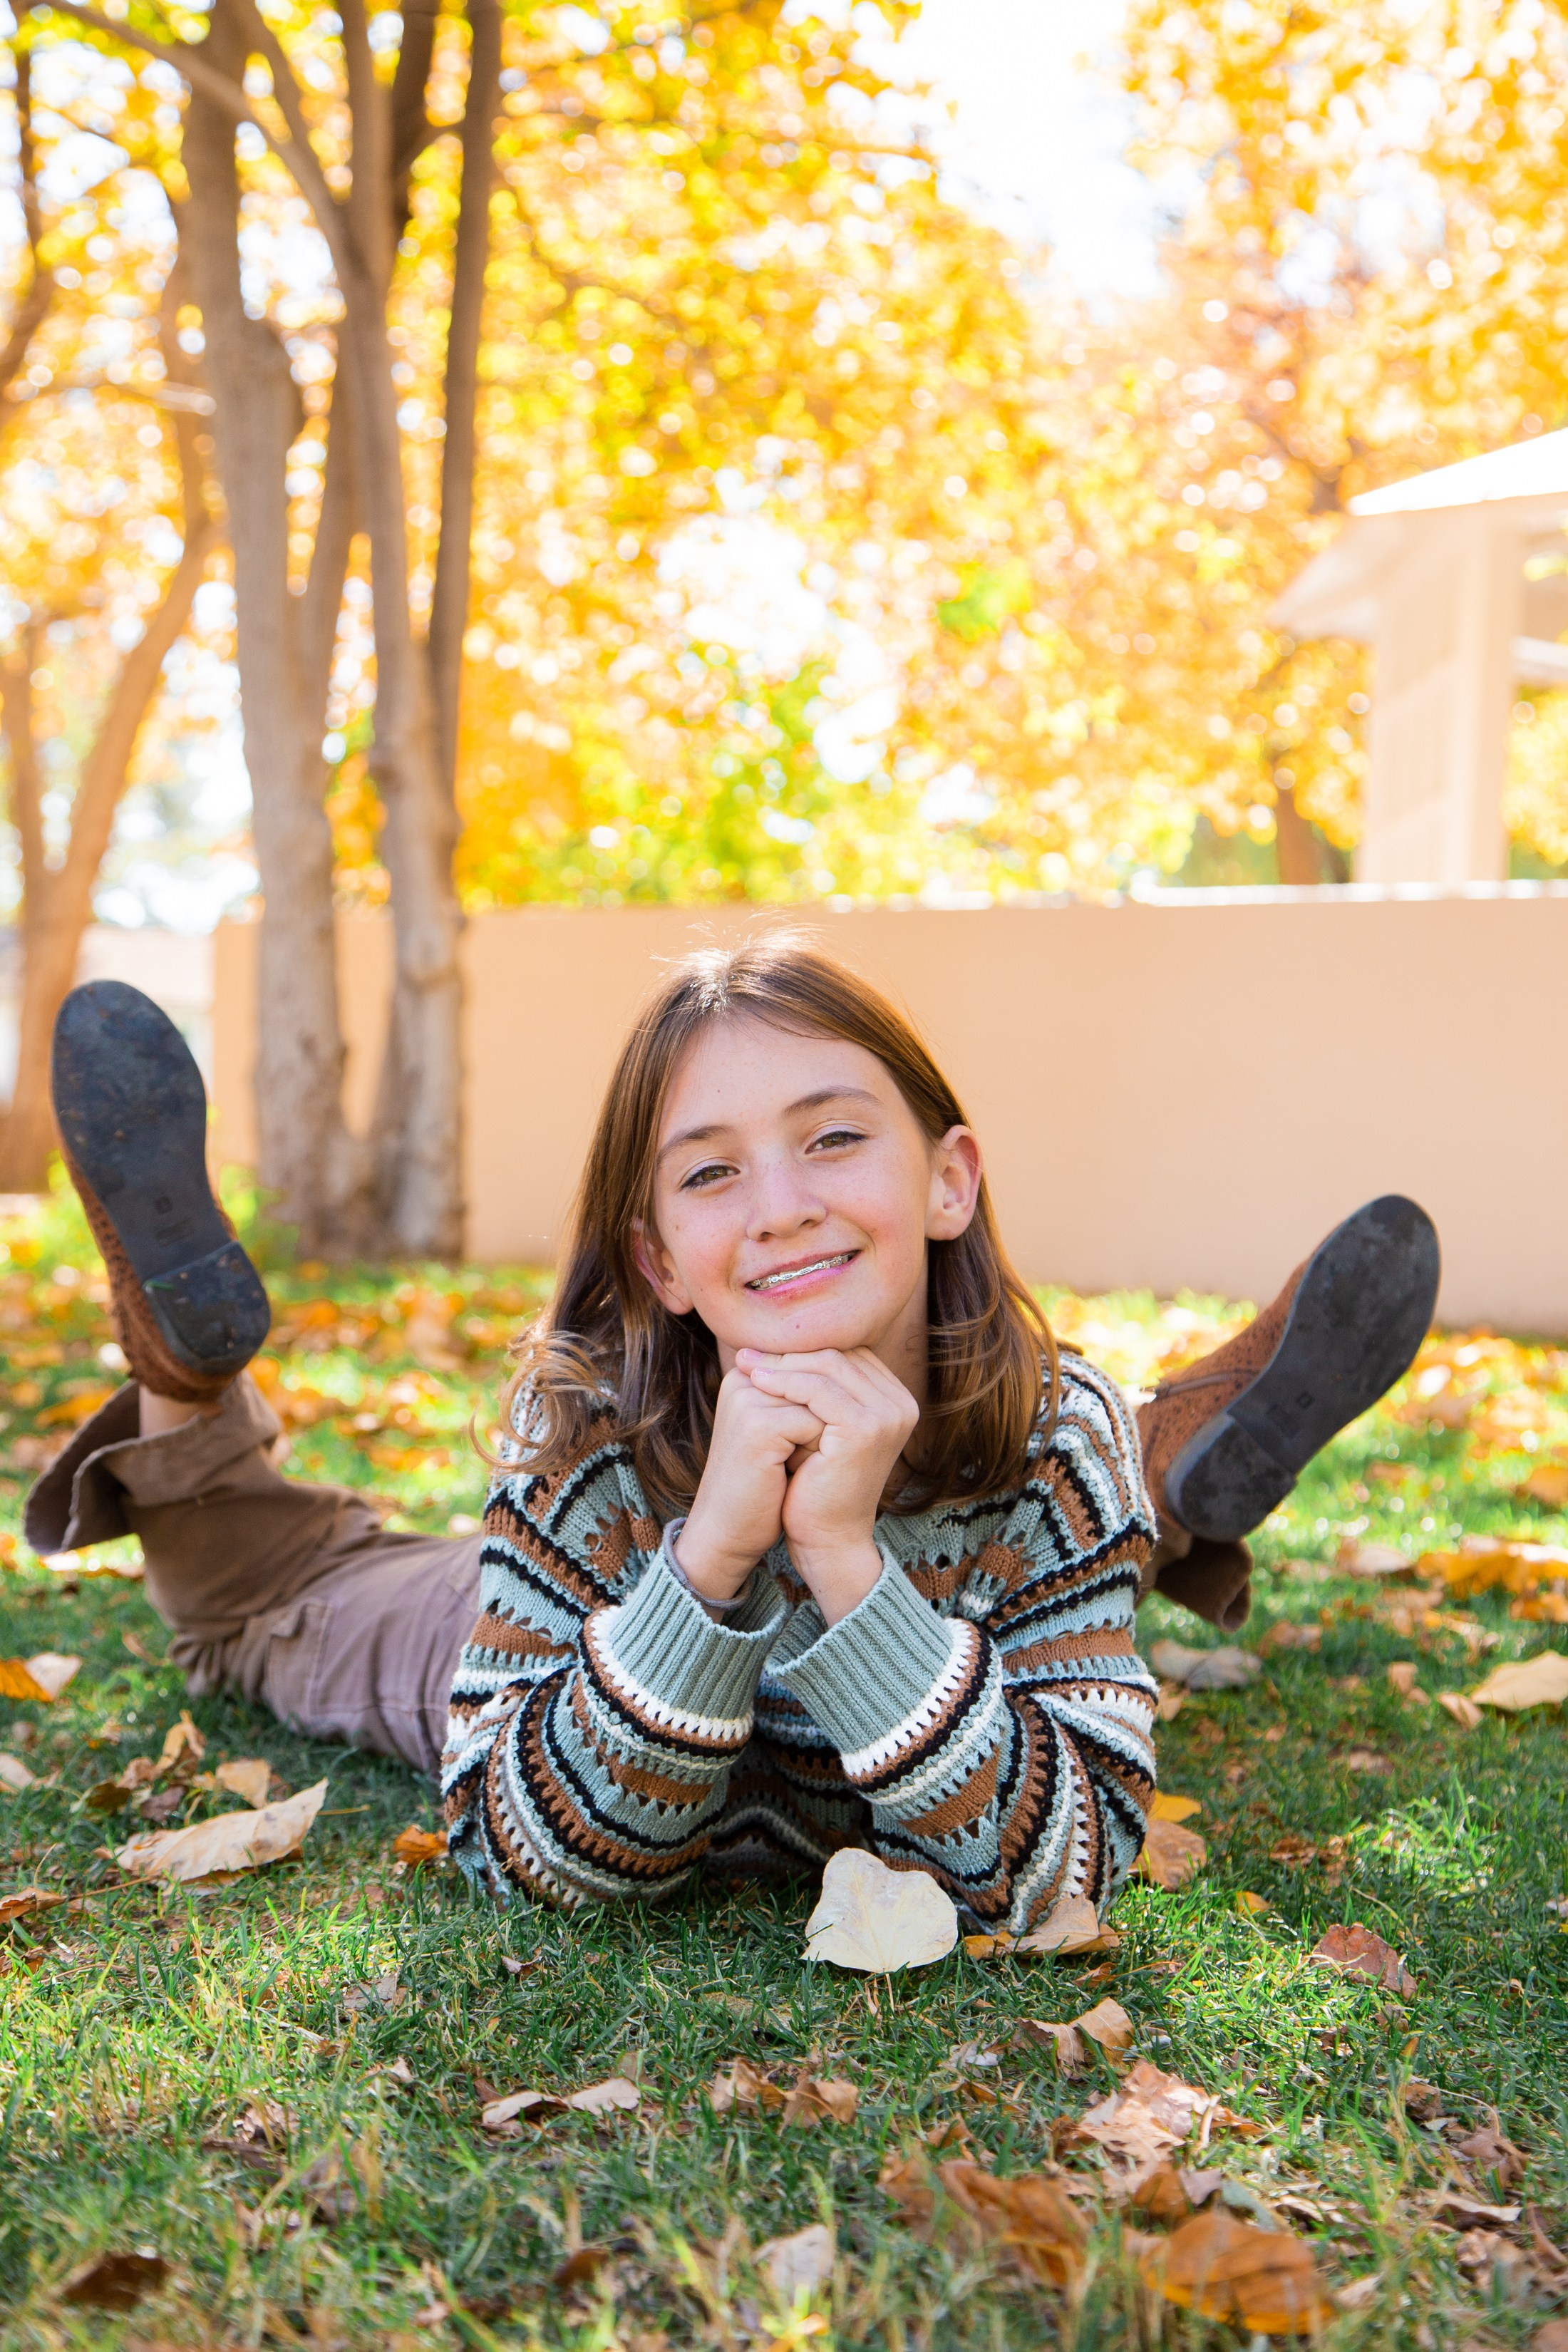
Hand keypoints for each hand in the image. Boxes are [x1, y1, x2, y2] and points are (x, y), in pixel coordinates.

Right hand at [674, 1366, 824, 1605]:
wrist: (729, 1529)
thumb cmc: (762, 1481)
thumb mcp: (783, 1429)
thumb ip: (804, 1395)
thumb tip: (857, 1371)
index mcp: (748, 1372)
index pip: (814, 1361)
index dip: (831, 1399)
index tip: (817, 1434)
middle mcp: (744, 1377)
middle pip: (820, 1376)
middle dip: (831, 1413)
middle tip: (817, 1450)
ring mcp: (748, 1399)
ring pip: (821, 1399)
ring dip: (827, 1432)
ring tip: (805, 1460)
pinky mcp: (757, 1426)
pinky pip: (814, 1423)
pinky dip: (818, 1450)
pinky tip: (798, 1472)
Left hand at [736, 1347, 918, 1624]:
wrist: (826, 1537)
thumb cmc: (815, 1483)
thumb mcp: (818, 1427)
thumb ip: (816, 1387)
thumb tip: (778, 1342)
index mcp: (894, 1399)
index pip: (846, 1355)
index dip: (801, 1350)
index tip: (759, 1351)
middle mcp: (901, 1404)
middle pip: (839, 1356)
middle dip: (789, 1352)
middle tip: (746, 1354)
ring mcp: (889, 1415)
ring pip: (828, 1367)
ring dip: (782, 1364)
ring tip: (745, 1367)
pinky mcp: (868, 1428)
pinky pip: (820, 1390)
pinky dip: (786, 1382)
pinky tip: (757, 1384)